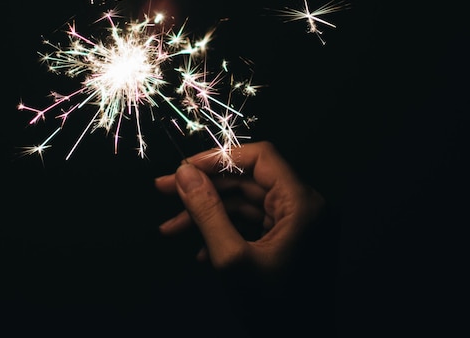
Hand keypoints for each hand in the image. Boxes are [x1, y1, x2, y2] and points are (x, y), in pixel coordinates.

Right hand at [155, 141, 325, 277]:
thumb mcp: (231, 259)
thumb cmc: (276, 311)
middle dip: (205, 189)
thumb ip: (207, 211)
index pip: (260, 158)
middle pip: (249, 181)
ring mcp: (300, 225)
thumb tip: (183, 174)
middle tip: (164, 191)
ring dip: (209, 214)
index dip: (218, 159)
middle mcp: (306, 207)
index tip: (183, 169)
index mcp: (302, 203)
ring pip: (248, 204)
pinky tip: (199, 251)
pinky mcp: (292, 242)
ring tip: (171, 229)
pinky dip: (227, 231)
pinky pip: (255, 224)